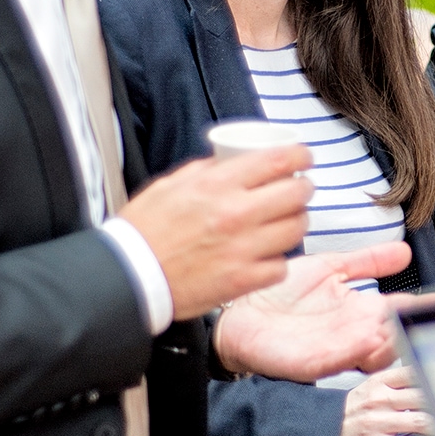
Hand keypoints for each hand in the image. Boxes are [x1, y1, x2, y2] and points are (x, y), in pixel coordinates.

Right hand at [118, 146, 312, 318]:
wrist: (130, 277)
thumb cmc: (144, 232)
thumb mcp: (172, 184)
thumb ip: (206, 170)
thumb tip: (231, 160)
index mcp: (218, 185)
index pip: (279, 160)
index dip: (301, 155)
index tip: (304, 158)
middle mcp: (236, 214)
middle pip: (297, 193)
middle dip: (303, 188)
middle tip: (298, 189)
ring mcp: (243, 249)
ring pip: (296, 228)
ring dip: (295, 222)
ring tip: (285, 221)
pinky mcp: (243, 280)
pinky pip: (281, 266)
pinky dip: (277, 260)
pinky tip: (265, 255)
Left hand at [212, 241, 411, 381]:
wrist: (241, 312)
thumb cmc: (281, 294)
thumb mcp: (330, 267)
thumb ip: (367, 261)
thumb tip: (405, 251)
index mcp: (363, 311)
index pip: (407, 310)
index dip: (433, 306)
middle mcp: (357, 333)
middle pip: (402, 337)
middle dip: (417, 329)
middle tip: (426, 314)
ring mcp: (340, 350)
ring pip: (382, 352)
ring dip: (394, 339)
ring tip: (401, 322)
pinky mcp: (317, 362)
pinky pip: (347, 358)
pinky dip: (361, 349)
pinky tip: (371, 334)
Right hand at [335, 367, 432, 435]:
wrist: (322, 430)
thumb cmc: (351, 409)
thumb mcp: (371, 387)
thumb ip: (397, 380)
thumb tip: (426, 377)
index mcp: (379, 382)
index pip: (414, 373)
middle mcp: (380, 400)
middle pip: (422, 397)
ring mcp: (378, 422)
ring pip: (419, 421)